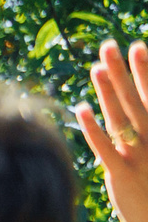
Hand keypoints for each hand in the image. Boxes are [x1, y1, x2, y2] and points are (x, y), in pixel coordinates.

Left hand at [78, 40, 147, 221]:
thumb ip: (146, 132)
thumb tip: (139, 112)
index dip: (146, 70)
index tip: (137, 45)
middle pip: (136, 99)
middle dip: (124, 71)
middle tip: (110, 45)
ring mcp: (140, 157)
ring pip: (122, 118)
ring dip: (108, 92)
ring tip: (96, 67)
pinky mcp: (122, 176)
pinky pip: (105, 148)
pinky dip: (93, 129)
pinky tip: (81, 109)